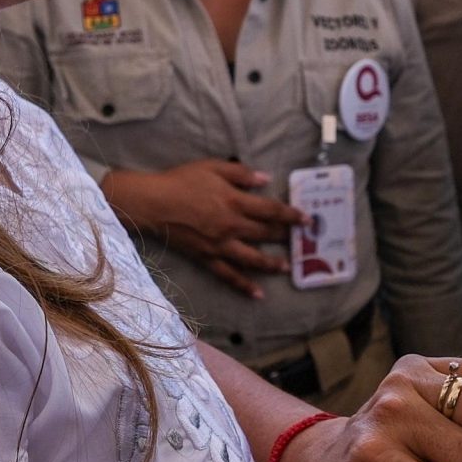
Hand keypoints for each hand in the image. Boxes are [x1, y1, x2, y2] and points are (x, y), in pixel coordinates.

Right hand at [102, 161, 302, 298]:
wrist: (154, 203)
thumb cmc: (181, 181)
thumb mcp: (213, 167)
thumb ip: (241, 173)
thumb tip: (265, 179)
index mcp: (235, 202)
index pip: (271, 210)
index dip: (291, 215)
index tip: (307, 219)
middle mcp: (232, 226)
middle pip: (265, 233)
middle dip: (285, 236)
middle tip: (300, 240)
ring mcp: (220, 245)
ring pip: (252, 258)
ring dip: (272, 263)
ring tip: (286, 266)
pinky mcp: (207, 258)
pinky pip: (229, 275)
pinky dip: (244, 285)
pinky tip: (258, 294)